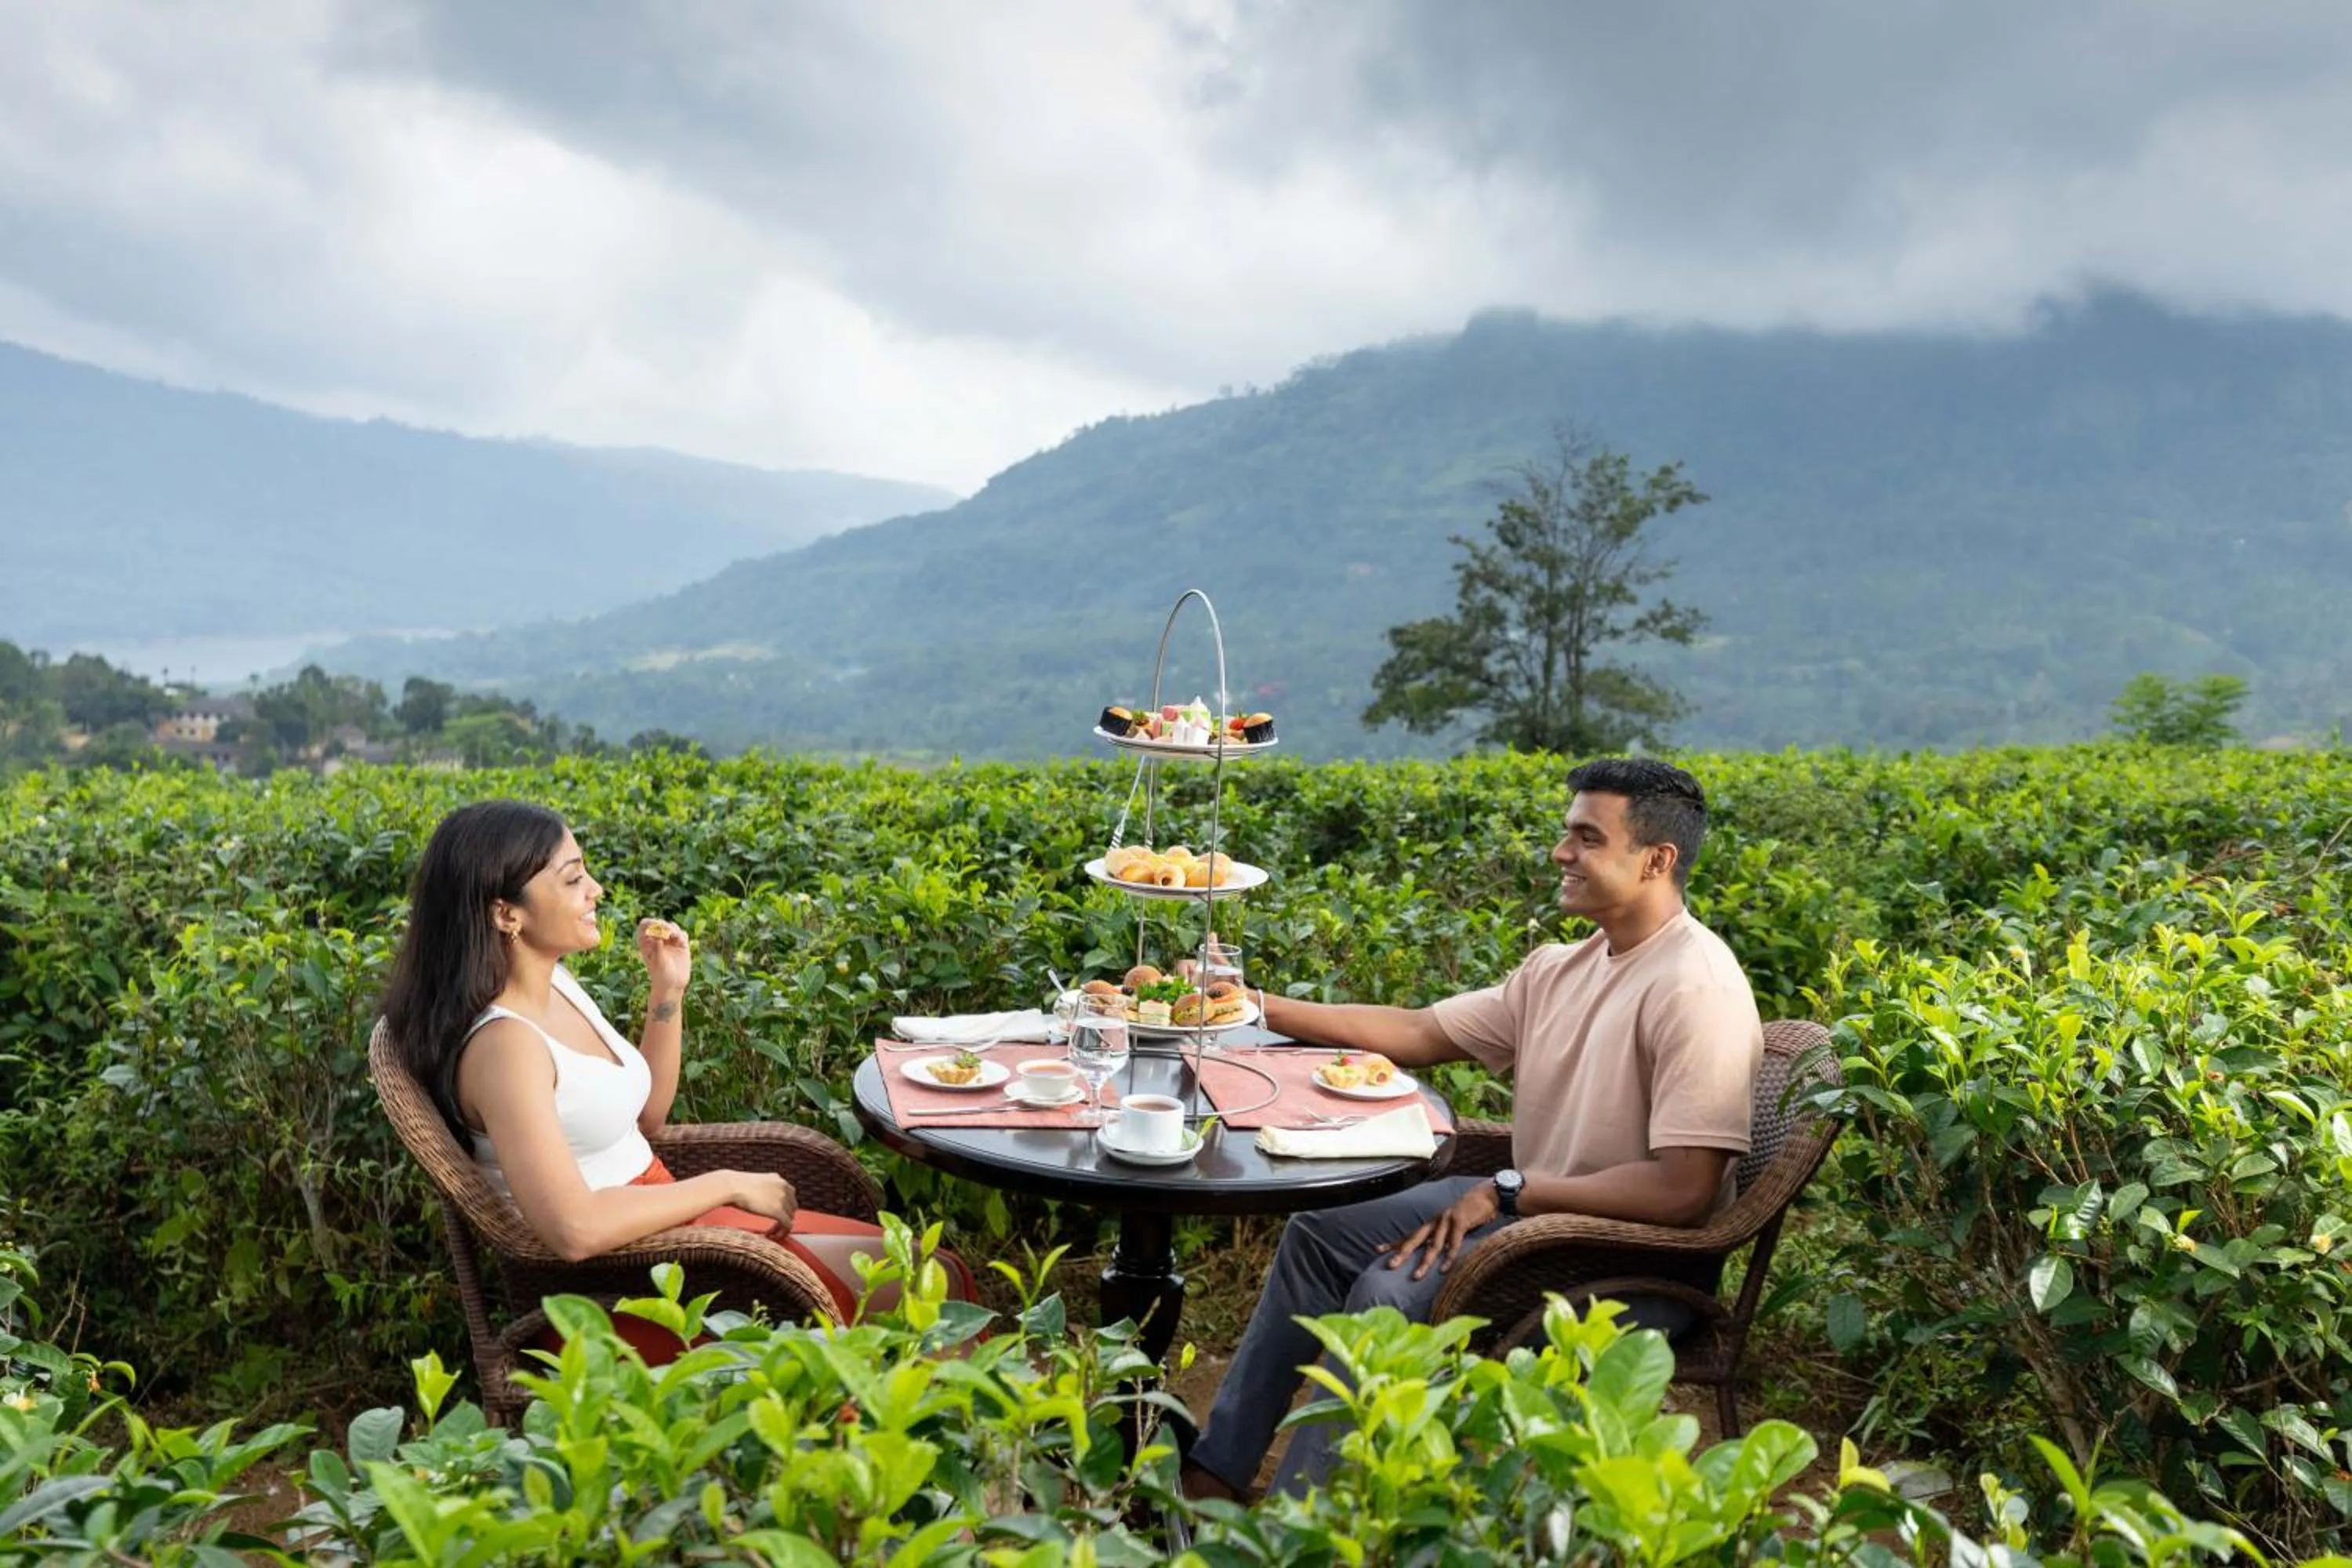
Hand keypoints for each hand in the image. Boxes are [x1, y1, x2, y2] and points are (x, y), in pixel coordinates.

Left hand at [637, 918, 691, 995]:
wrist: (673, 986)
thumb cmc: (661, 976)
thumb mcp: (658, 963)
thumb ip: (658, 949)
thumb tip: (658, 937)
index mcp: (646, 942)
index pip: (644, 925)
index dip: (651, 923)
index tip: (658, 928)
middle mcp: (657, 940)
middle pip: (660, 923)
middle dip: (665, 926)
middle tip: (670, 933)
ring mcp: (669, 942)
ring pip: (672, 926)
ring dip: (675, 930)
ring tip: (678, 939)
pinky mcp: (680, 945)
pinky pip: (682, 934)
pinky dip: (683, 936)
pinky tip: (683, 945)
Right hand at [729, 1171, 794, 1226]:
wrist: (731, 1186)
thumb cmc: (736, 1185)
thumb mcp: (756, 1183)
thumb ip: (764, 1190)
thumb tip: (762, 1201)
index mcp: (778, 1179)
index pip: (790, 1195)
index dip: (784, 1207)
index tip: (775, 1214)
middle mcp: (784, 1187)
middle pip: (792, 1206)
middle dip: (784, 1216)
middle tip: (774, 1224)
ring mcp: (782, 1199)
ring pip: (790, 1217)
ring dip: (782, 1225)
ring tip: (770, 1232)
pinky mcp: (778, 1211)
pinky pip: (787, 1225)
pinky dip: (782, 1232)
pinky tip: (772, 1236)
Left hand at [1386, 1182, 1500, 1280]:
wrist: (1487, 1195)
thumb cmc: (1470, 1213)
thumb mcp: (1454, 1226)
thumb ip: (1444, 1238)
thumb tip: (1436, 1255)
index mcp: (1433, 1224)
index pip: (1410, 1235)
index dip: (1395, 1243)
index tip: (1377, 1250)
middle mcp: (1436, 1221)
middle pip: (1415, 1239)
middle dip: (1402, 1253)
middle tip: (1390, 1266)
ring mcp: (1447, 1220)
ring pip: (1432, 1244)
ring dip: (1424, 1261)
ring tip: (1416, 1276)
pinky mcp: (1460, 1221)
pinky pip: (1453, 1242)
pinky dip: (1449, 1256)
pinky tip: (1444, 1268)